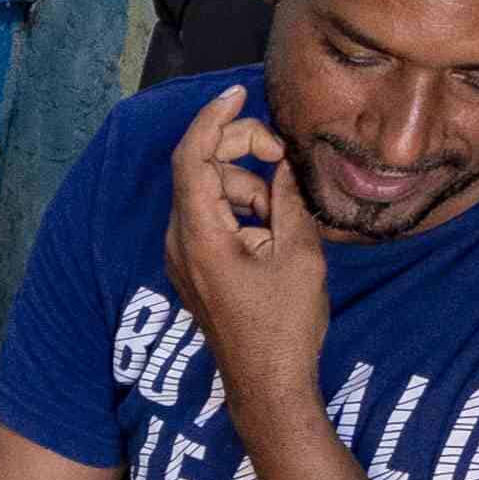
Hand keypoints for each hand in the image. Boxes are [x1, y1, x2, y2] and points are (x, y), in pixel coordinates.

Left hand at [165, 84, 330, 412]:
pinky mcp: (194, 265)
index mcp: (199, 236)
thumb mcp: (299, 253)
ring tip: (283, 212)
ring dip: (246, 183)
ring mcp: (182, 255)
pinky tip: (273, 226)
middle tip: (281, 153)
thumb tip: (282, 162)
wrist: (267, 385)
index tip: (239, 94)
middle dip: (239, 149)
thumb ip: (287, 198)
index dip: (213, 118)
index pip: (190, 157)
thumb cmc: (285, 326)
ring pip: (208, 191)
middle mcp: (179, 241)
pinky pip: (211, 216)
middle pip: (198, 167)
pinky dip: (241, 207)